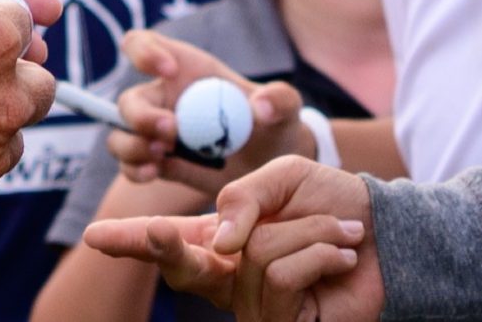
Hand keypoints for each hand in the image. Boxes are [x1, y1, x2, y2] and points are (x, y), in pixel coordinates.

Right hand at [83, 155, 378, 321]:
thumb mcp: (281, 177)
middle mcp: (232, 275)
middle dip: (163, 243)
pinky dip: (320, 253)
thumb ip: (242, 198)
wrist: (388, 232)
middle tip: (155, 227)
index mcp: (222, 239)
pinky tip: (343, 256)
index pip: (168, 242)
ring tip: (340, 234)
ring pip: (254, 257)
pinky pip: (284, 277)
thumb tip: (221, 242)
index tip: (93, 236)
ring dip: (307, 232)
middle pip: (183, 267)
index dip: (129, 240)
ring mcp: (258, 304)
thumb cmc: (332, 202)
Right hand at [108, 31, 304, 195]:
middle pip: (128, 101)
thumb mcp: (286, 106)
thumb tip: (259, 106)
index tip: (168, 71)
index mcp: (184, 69)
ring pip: (120, 134)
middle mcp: (163, 99)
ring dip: (132, 145)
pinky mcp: (158, 164)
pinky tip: (155, 172)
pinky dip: (135, 169)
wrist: (272, 166)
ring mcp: (156, 134)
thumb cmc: (275, 123)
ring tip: (161, 157)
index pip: (142, 45)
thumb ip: (280, 98)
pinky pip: (130, 165)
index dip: (145, 52)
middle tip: (173, 131)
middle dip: (142, 116)